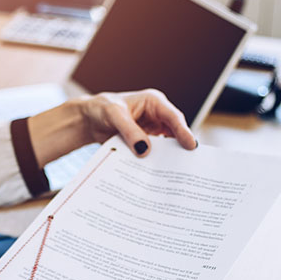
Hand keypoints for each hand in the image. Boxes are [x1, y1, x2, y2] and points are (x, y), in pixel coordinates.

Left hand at [27, 88, 196, 166]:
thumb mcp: (115, 116)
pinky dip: (155, 163)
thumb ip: (130, 131)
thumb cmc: (102, 109)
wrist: (89, 119)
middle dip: (180, 148)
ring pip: (166, 146)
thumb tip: (145, 150)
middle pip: (174, 133)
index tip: (190, 145)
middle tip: (188, 166)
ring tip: (174, 175)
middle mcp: (157, 116)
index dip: (183, 131)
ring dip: (168, 159)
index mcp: (154, 103)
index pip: (173, 117)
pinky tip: (156, 176)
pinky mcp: (145, 142)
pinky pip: (154, 154)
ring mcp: (152, 130)